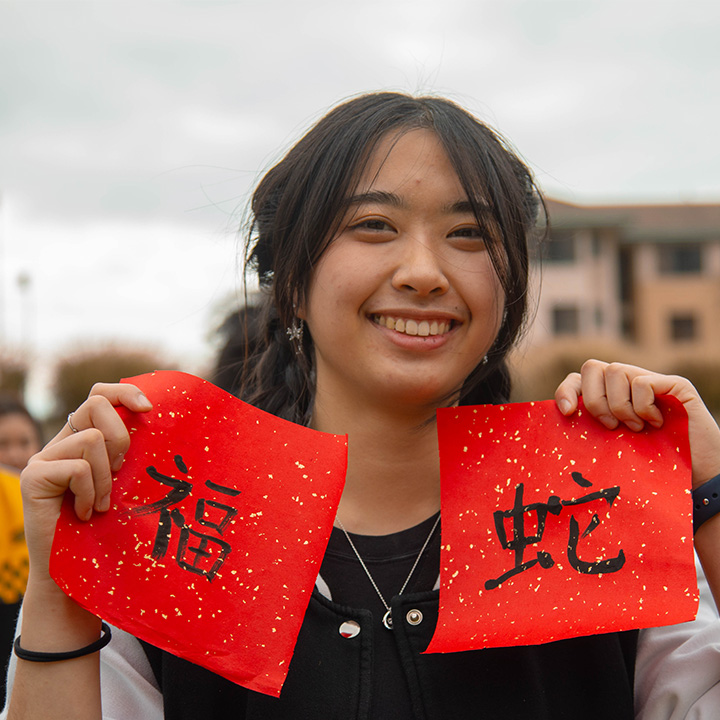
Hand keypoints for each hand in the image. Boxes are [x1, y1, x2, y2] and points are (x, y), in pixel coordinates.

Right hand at [20, 383, 151, 580]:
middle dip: (120, 436)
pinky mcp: (33, 476)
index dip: (124, 393)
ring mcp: (43, 458)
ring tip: (101, 505)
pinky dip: (90, 492)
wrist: (75, 571)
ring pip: (92, 440)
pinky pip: (78, 468)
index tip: (148, 409)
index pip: (100, 396)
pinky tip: (85, 513)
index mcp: (83, 440)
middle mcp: (61, 443)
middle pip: (95, 404)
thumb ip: (131, 456)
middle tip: (120, 471)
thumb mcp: (125, 484)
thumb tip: (161, 425)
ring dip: (106, 478)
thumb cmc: (107, 529)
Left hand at [555, 360, 719, 487]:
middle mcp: (627, 383)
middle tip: (611, 427)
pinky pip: (642, 382)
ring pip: (615, 371)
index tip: (568, 413)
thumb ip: (590, 430)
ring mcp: (651, 381)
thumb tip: (562, 422)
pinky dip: (643, 406)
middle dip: (594, 400)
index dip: (566, 391)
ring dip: (619, 406)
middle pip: (592, 367)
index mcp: (609, 396)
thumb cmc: (651, 464)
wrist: (697, 476)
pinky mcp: (674, 384)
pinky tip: (655, 424)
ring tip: (635, 428)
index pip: (577, 379)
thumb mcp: (611, 447)